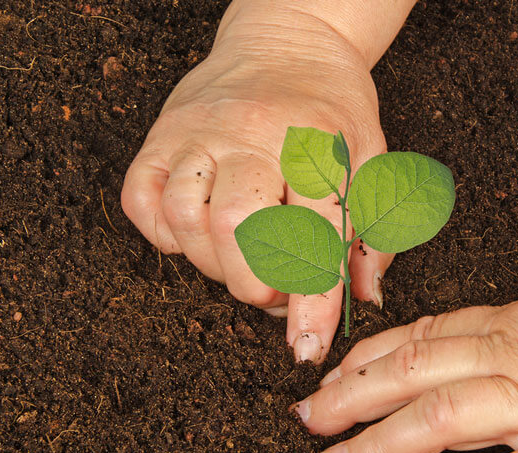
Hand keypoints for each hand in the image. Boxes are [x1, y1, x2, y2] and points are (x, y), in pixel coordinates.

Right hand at [121, 4, 391, 362]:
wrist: (287, 40)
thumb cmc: (332, 108)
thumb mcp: (372, 162)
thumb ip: (372, 232)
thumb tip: (365, 298)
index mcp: (317, 144)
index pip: (315, 233)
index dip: (311, 300)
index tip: (306, 347)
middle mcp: (253, 135)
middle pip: (238, 231)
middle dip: (259, 284)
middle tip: (279, 288)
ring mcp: (200, 133)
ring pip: (188, 221)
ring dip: (215, 264)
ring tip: (243, 256)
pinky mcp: (161, 135)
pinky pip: (145, 204)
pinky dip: (170, 235)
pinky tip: (202, 230)